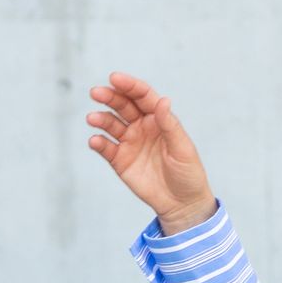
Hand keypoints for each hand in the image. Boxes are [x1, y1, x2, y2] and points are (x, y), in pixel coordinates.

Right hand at [85, 71, 213, 221]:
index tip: (115, 78)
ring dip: (101, 119)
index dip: (129, 85)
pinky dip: (98, 142)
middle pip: (122, 105)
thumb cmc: (188, 174)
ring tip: (93, 119)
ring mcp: (129, 142)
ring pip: (111, 124)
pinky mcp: (120, 160)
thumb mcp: (183, 148)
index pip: (142, 96)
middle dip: (109, 97)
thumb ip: (169, 125)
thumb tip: (162, 100)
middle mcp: (141, 126)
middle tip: (96, 93)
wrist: (182, 204)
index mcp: (158, 119)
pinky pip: (106, 147)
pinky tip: (95, 141)